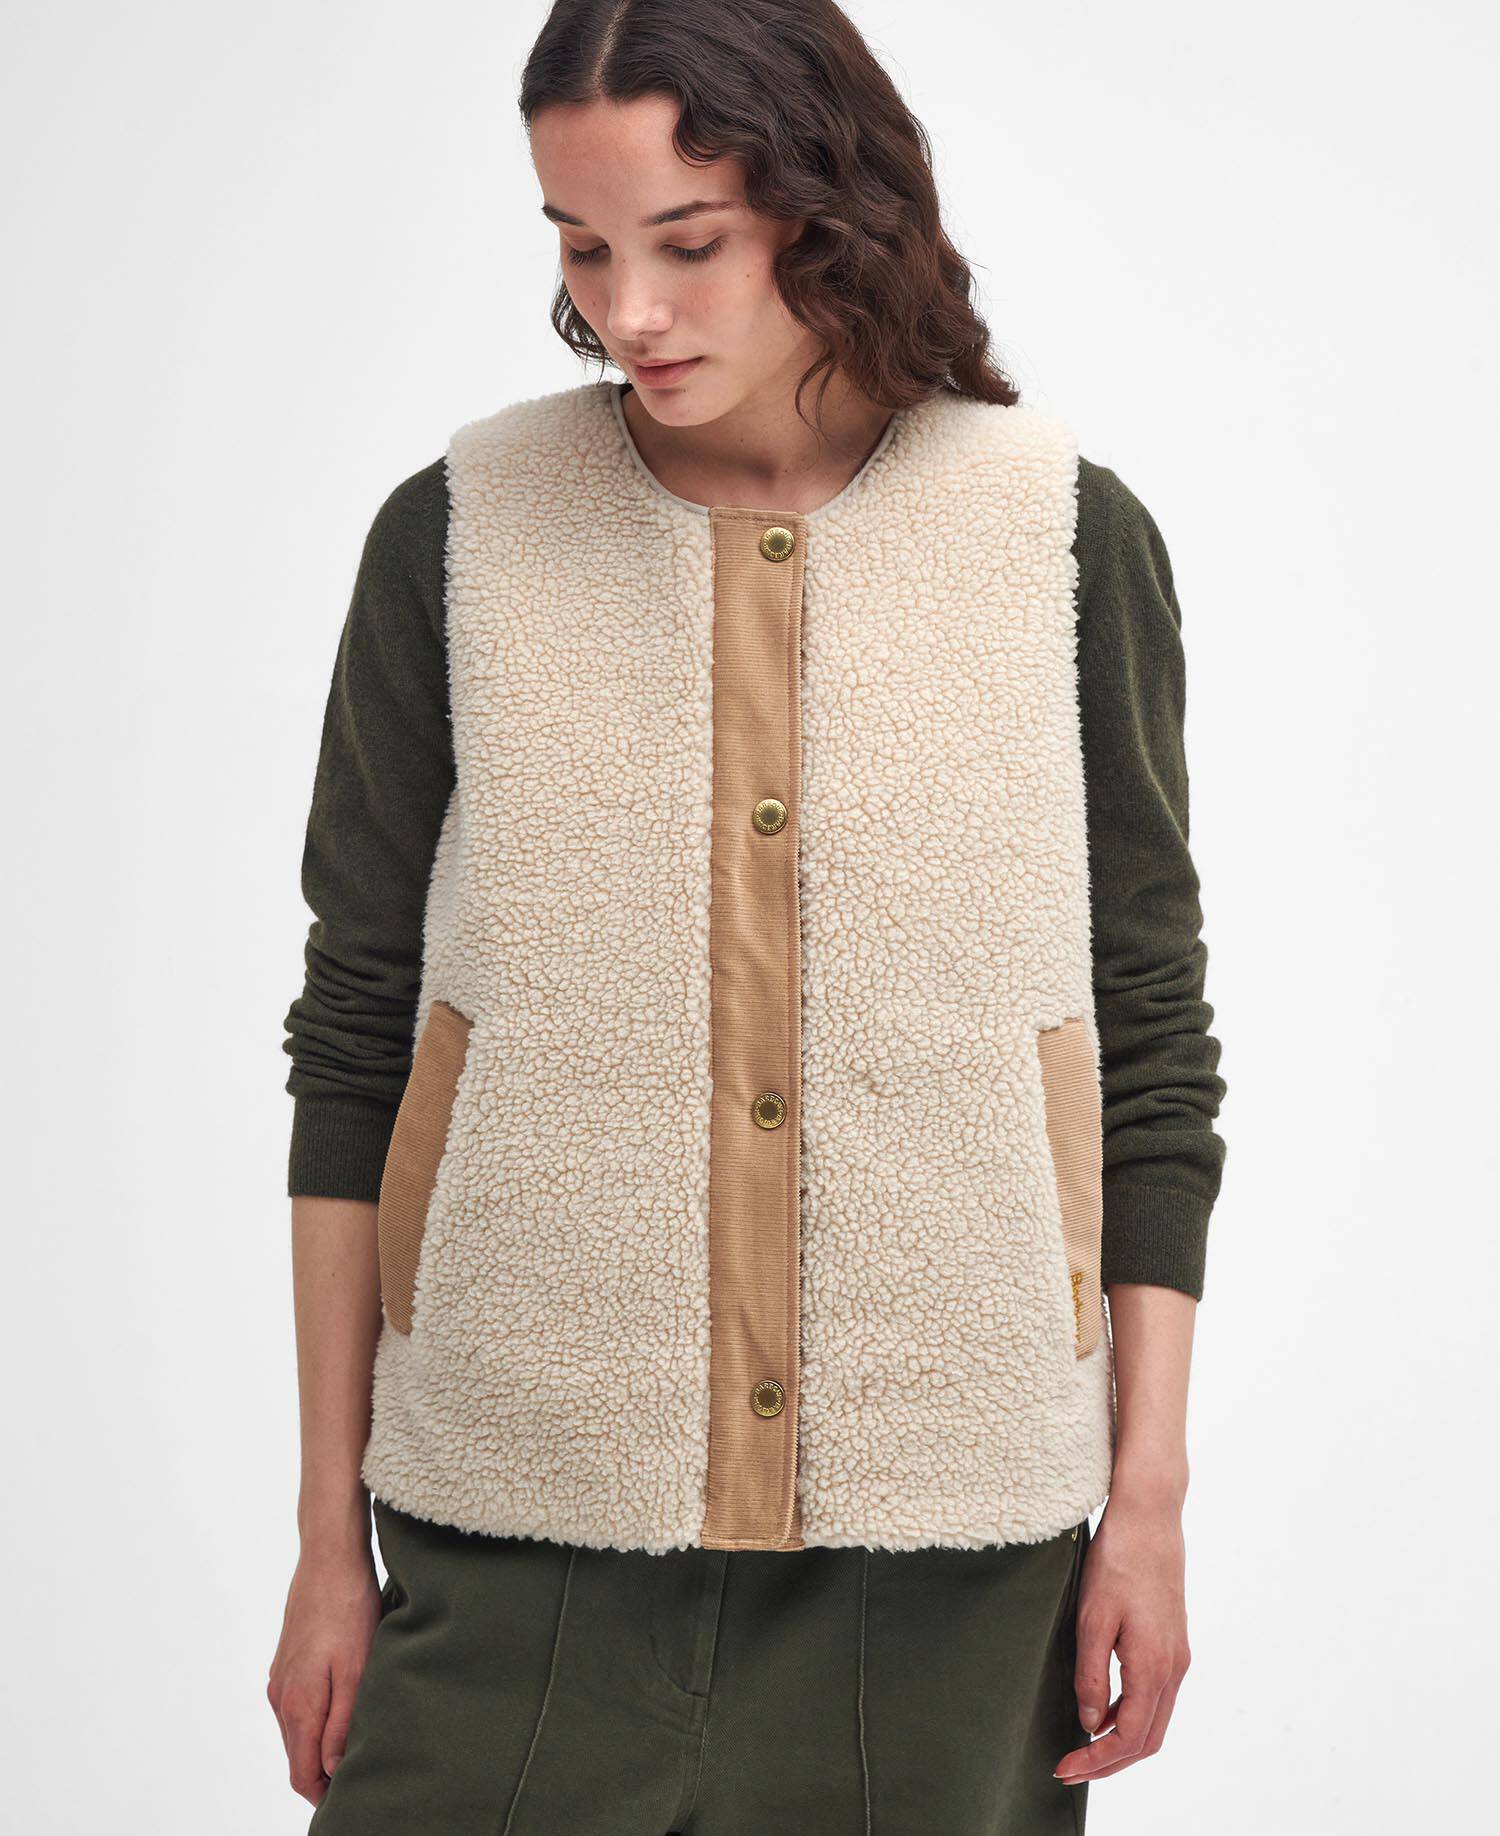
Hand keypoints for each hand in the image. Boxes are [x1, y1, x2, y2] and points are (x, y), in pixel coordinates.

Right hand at [267, 1544, 382, 1804]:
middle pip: (297, 1756)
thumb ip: (341, 1723)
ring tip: (354, 1746)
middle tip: (358, 1777)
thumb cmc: (349, 1608)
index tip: (349, 1798)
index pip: (302, 1773)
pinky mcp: (287, 1661)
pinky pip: (296, 1706)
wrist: (329, 1557)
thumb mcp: (356, 1669)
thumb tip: (332, 1770)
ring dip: (319, 1745)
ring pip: (296, 1731)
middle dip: (322, 1774)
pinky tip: (341, 1708)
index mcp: (298, 1704)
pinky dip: (314, 1719)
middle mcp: (281, 1697)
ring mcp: (280, 1678)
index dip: (323, 1795)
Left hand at [1054, 1488, 1191, 1784]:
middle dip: (1110, 1762)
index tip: (1065, 1767)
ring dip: (1121, 1741)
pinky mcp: (1173, 1643)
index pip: (1129, 1736)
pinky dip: (1130, 1714)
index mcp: (1154, 1666)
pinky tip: (1100, 1709)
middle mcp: (1174, 1668)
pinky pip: (1155, 1696)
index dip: (1098, 1760)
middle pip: (1148, 1739)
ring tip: (1081, 1747)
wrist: (1150, 1518)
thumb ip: (1090, 1675)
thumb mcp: (1091, 1618)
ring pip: (1155, 1720)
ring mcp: (1178, 1656)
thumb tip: (1089, 1723)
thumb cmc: (1118, 1561)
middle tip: (1070, 1768)